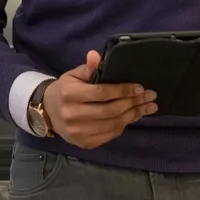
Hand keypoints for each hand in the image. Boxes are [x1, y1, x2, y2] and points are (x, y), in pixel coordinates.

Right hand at [43, 50, 157, 149]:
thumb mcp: (74, 75)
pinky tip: (134, 116)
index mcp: (70, 94)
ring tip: (149, 106)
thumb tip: (96, 55)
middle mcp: (72, 115)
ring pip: (113, 124)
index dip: (123, 90)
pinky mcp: (84, 143)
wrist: (49, 112)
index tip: (139, 87)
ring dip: (134, 115)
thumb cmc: (66, 90)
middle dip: (133, 102)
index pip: (102, 93)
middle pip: (110, 111)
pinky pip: (110, 135)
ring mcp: (78, 132)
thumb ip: (88, 68)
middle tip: (150, 95)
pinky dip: (124, 125)